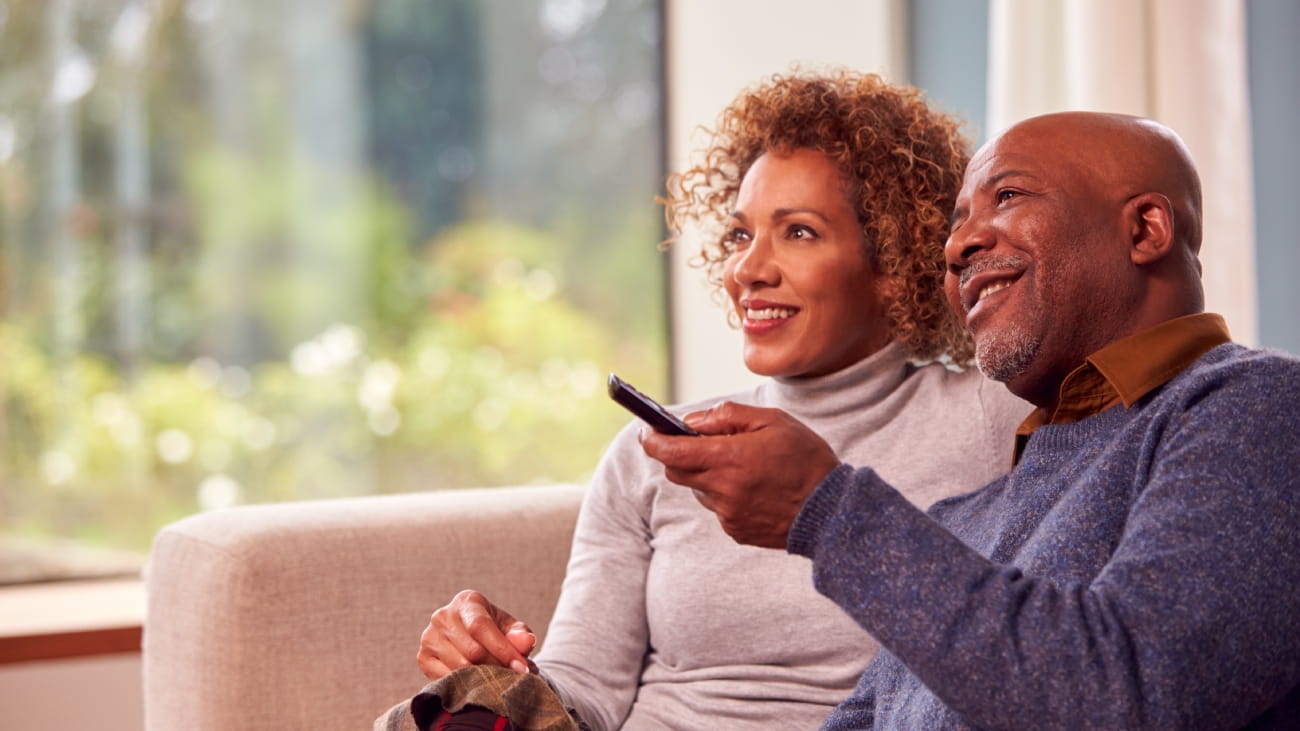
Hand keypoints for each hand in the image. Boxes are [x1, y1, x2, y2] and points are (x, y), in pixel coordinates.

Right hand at [417, 589, 537, 679]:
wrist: (472, 639)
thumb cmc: (495, 632)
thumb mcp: (511, 629)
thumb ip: (520, 635)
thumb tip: (527, 642)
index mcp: (467, 602)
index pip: (481, 627)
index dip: (503, 650)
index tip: (522, 669)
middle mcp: (443, 616)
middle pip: (471, 651)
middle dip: (496, 667)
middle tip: (513, 678)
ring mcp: (429, 637)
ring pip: (459, 668)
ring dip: (483, 679)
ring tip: (498, 680)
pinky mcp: (422, 657)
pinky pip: (445, 679)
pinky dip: (465, 685)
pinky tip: (477, 684)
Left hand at [640, 401, 839, 547]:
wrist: (833, 511)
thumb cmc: (806, 459)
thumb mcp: (773, 421)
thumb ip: (727, 416)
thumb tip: (691, 421)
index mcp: (730, 458)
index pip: (672, 452)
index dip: (653, 441)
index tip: (646, 432)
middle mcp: (723, 489)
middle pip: (677, 472)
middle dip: (678, 455)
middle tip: (696, 442)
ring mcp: (728, 514)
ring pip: (698, 490)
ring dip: (706, 475)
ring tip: (741, 466)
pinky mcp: (735, 531)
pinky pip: (717, 508)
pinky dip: (724, 494)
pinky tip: (753, 488)